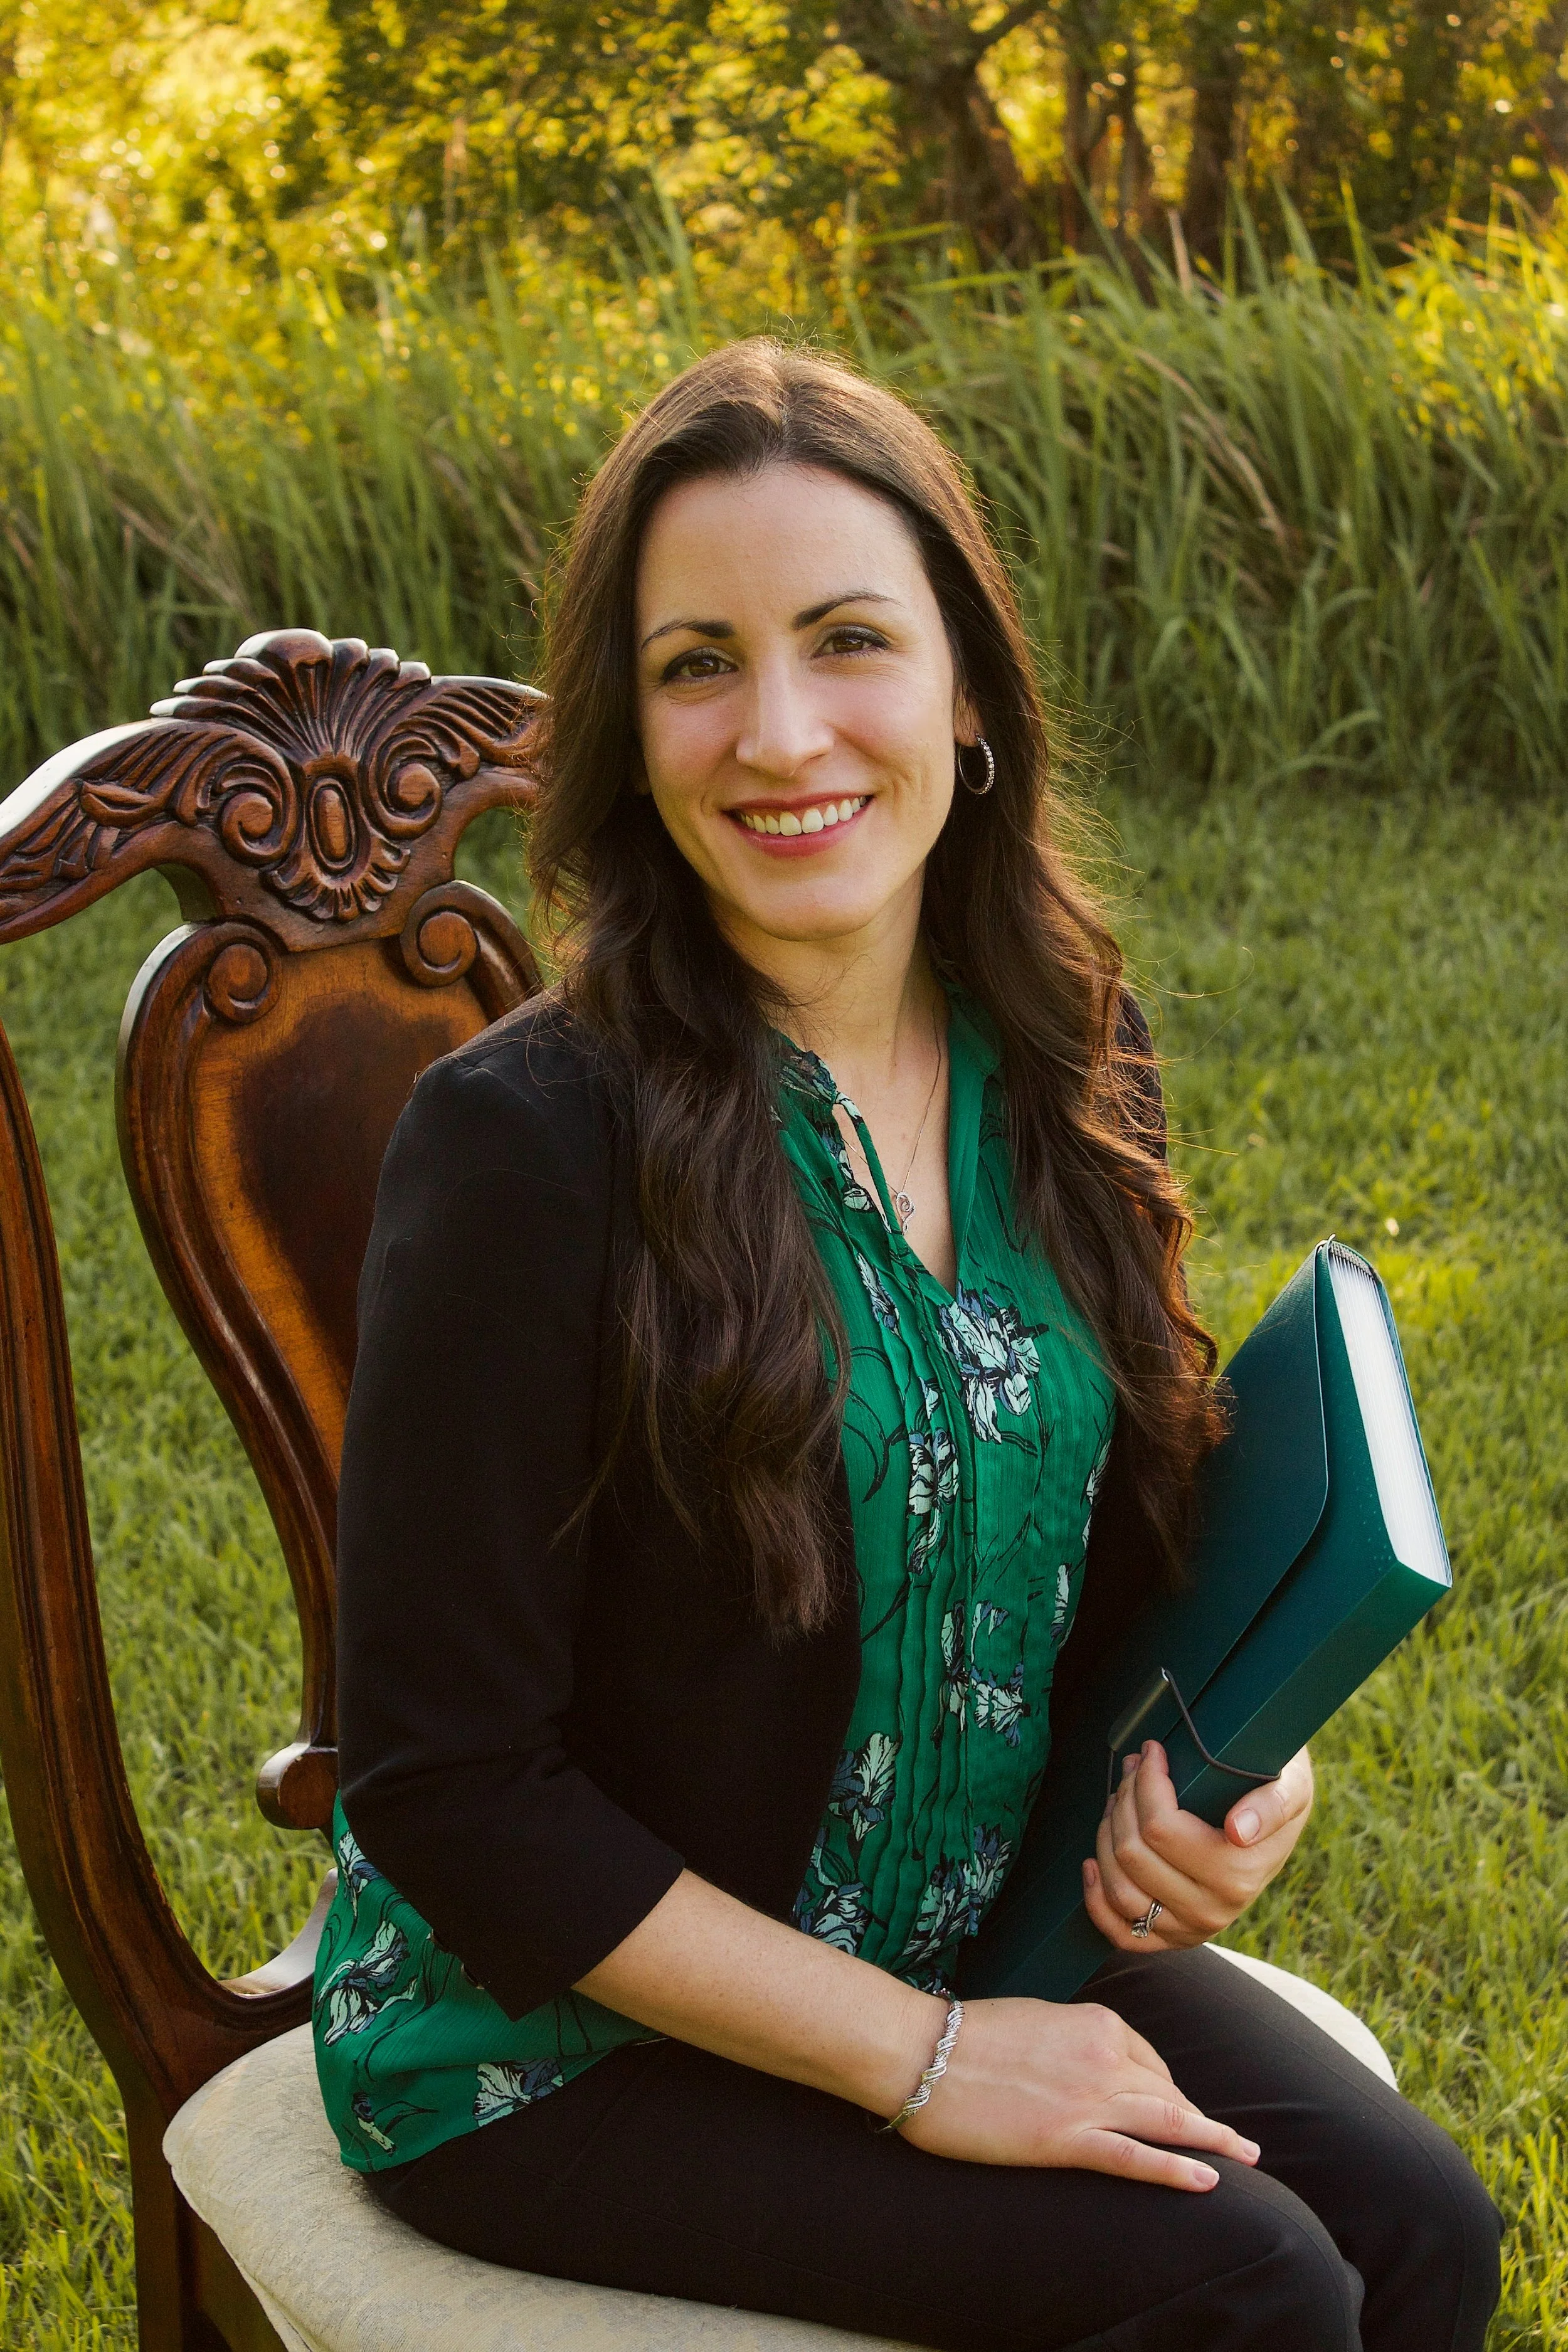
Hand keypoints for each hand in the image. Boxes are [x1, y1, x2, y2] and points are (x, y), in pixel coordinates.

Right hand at [897, 1995, 1258, 2188]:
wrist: (924, 2053)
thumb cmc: (967, 2034)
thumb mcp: (1035, 2019)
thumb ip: (1073, 2038)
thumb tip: (1090, 2061)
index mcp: (1095, 2022)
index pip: (1148, 2060)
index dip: (1167, 2087)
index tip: (1178, 2106)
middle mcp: (1103, 2058)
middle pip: (1166, 2091)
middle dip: (1201, 2116)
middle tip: (1236, 2140)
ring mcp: (1088, 2101)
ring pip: (1167, 2121)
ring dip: (1214, 2139)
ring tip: (1248, 2155)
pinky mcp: (1066, 2141)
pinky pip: (1135, 2158)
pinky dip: (1175, 2168)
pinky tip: (1208, 2179)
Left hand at [1083, 1740, 1313, 1952]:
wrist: (1280, 1825)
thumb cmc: (1278, 1791)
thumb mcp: (1292, 1785)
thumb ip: (1273, 1804)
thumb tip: (1239, 1829)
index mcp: (1239, 1875)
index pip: (1161, 1828)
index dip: (1145, 1782)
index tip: (1150, 1751)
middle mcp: (1213, 1910)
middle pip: (1133, 1852)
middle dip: (1124, 1798)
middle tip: (1132, 1766)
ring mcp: (1190, 1929)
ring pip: (1120, 1888)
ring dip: (1107, 1836)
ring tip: (1117, 1800)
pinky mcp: (1171, 1938)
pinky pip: (1121, 1933)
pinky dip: (1097, 1899)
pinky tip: (1091, 1864)